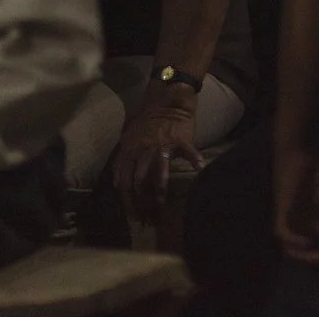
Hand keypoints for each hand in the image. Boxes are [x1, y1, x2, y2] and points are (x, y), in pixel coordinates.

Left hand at [112, 95, 203, 224]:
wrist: (166, 100)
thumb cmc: (147, 120)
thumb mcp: (128, 138)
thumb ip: (123, 159)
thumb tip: (118, 182)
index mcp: (129, 151)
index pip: (124, 182)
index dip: (127, 201)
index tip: (133, 215)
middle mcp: (142, 150)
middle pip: (138, 182)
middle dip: (141, 203)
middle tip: (148, 218)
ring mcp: (161, 145)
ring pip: (158, 172)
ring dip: (159, 191)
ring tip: (162, 206)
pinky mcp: (180, 139)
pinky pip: (188, 152)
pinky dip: (194, 160)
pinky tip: (200, 169)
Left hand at [274, 141, 318, 267]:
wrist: (299, 152)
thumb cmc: (313, 172)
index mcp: (309, 222)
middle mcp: (297, 225)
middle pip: (303, 252)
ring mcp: (288, 219)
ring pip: (290, 248)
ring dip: (305, 256)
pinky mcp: (281, 211)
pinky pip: (282, 232)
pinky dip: (293, 240)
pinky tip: (308, 242)